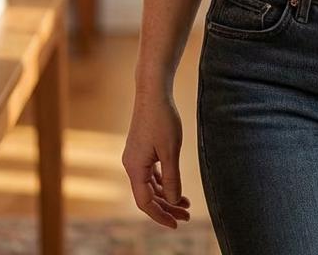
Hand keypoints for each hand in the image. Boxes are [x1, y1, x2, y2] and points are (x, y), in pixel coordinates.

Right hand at [122, 89, 192, 227]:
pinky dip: (163, 181)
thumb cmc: (162, 119)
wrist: (153, 92)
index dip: (160, 215)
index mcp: (135, 168)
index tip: (176, 224)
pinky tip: (175, 186)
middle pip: (148, 195)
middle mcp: (131, 165)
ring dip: (166, 195)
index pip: (145, 202)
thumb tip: (174, 200)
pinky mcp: (141, 149)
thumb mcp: (171, 150)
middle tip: (187, 215)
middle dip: (167, 207)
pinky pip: (150, 173)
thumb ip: (171, 177)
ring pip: (150, 185)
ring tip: (186, 203)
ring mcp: (135, 157)